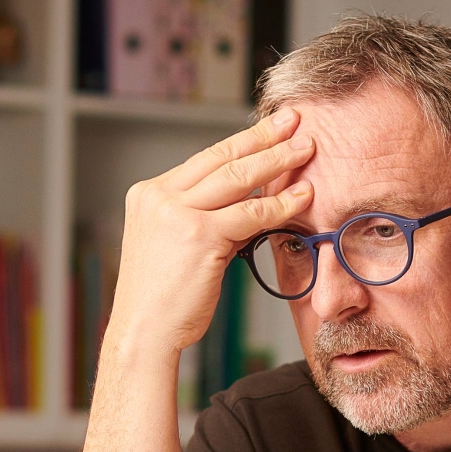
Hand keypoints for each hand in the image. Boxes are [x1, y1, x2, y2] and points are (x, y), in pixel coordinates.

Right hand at [107, 108, 314, 353]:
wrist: (144, 331)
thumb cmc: (163, 297)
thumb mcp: (175, 244)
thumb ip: (206, 218)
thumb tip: (250, 202)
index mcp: (149, 194)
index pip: (204, 160)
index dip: (241, 142)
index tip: (268, 128)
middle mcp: (159, 196)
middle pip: (222, 158)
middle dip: (262, 137)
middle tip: (293, 120)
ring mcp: (176, 213)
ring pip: (238, 178)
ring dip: (277, 161)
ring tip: (306, 148)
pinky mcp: (199, 234)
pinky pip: (250, 213)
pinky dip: (280, 204)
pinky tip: (302, 196)